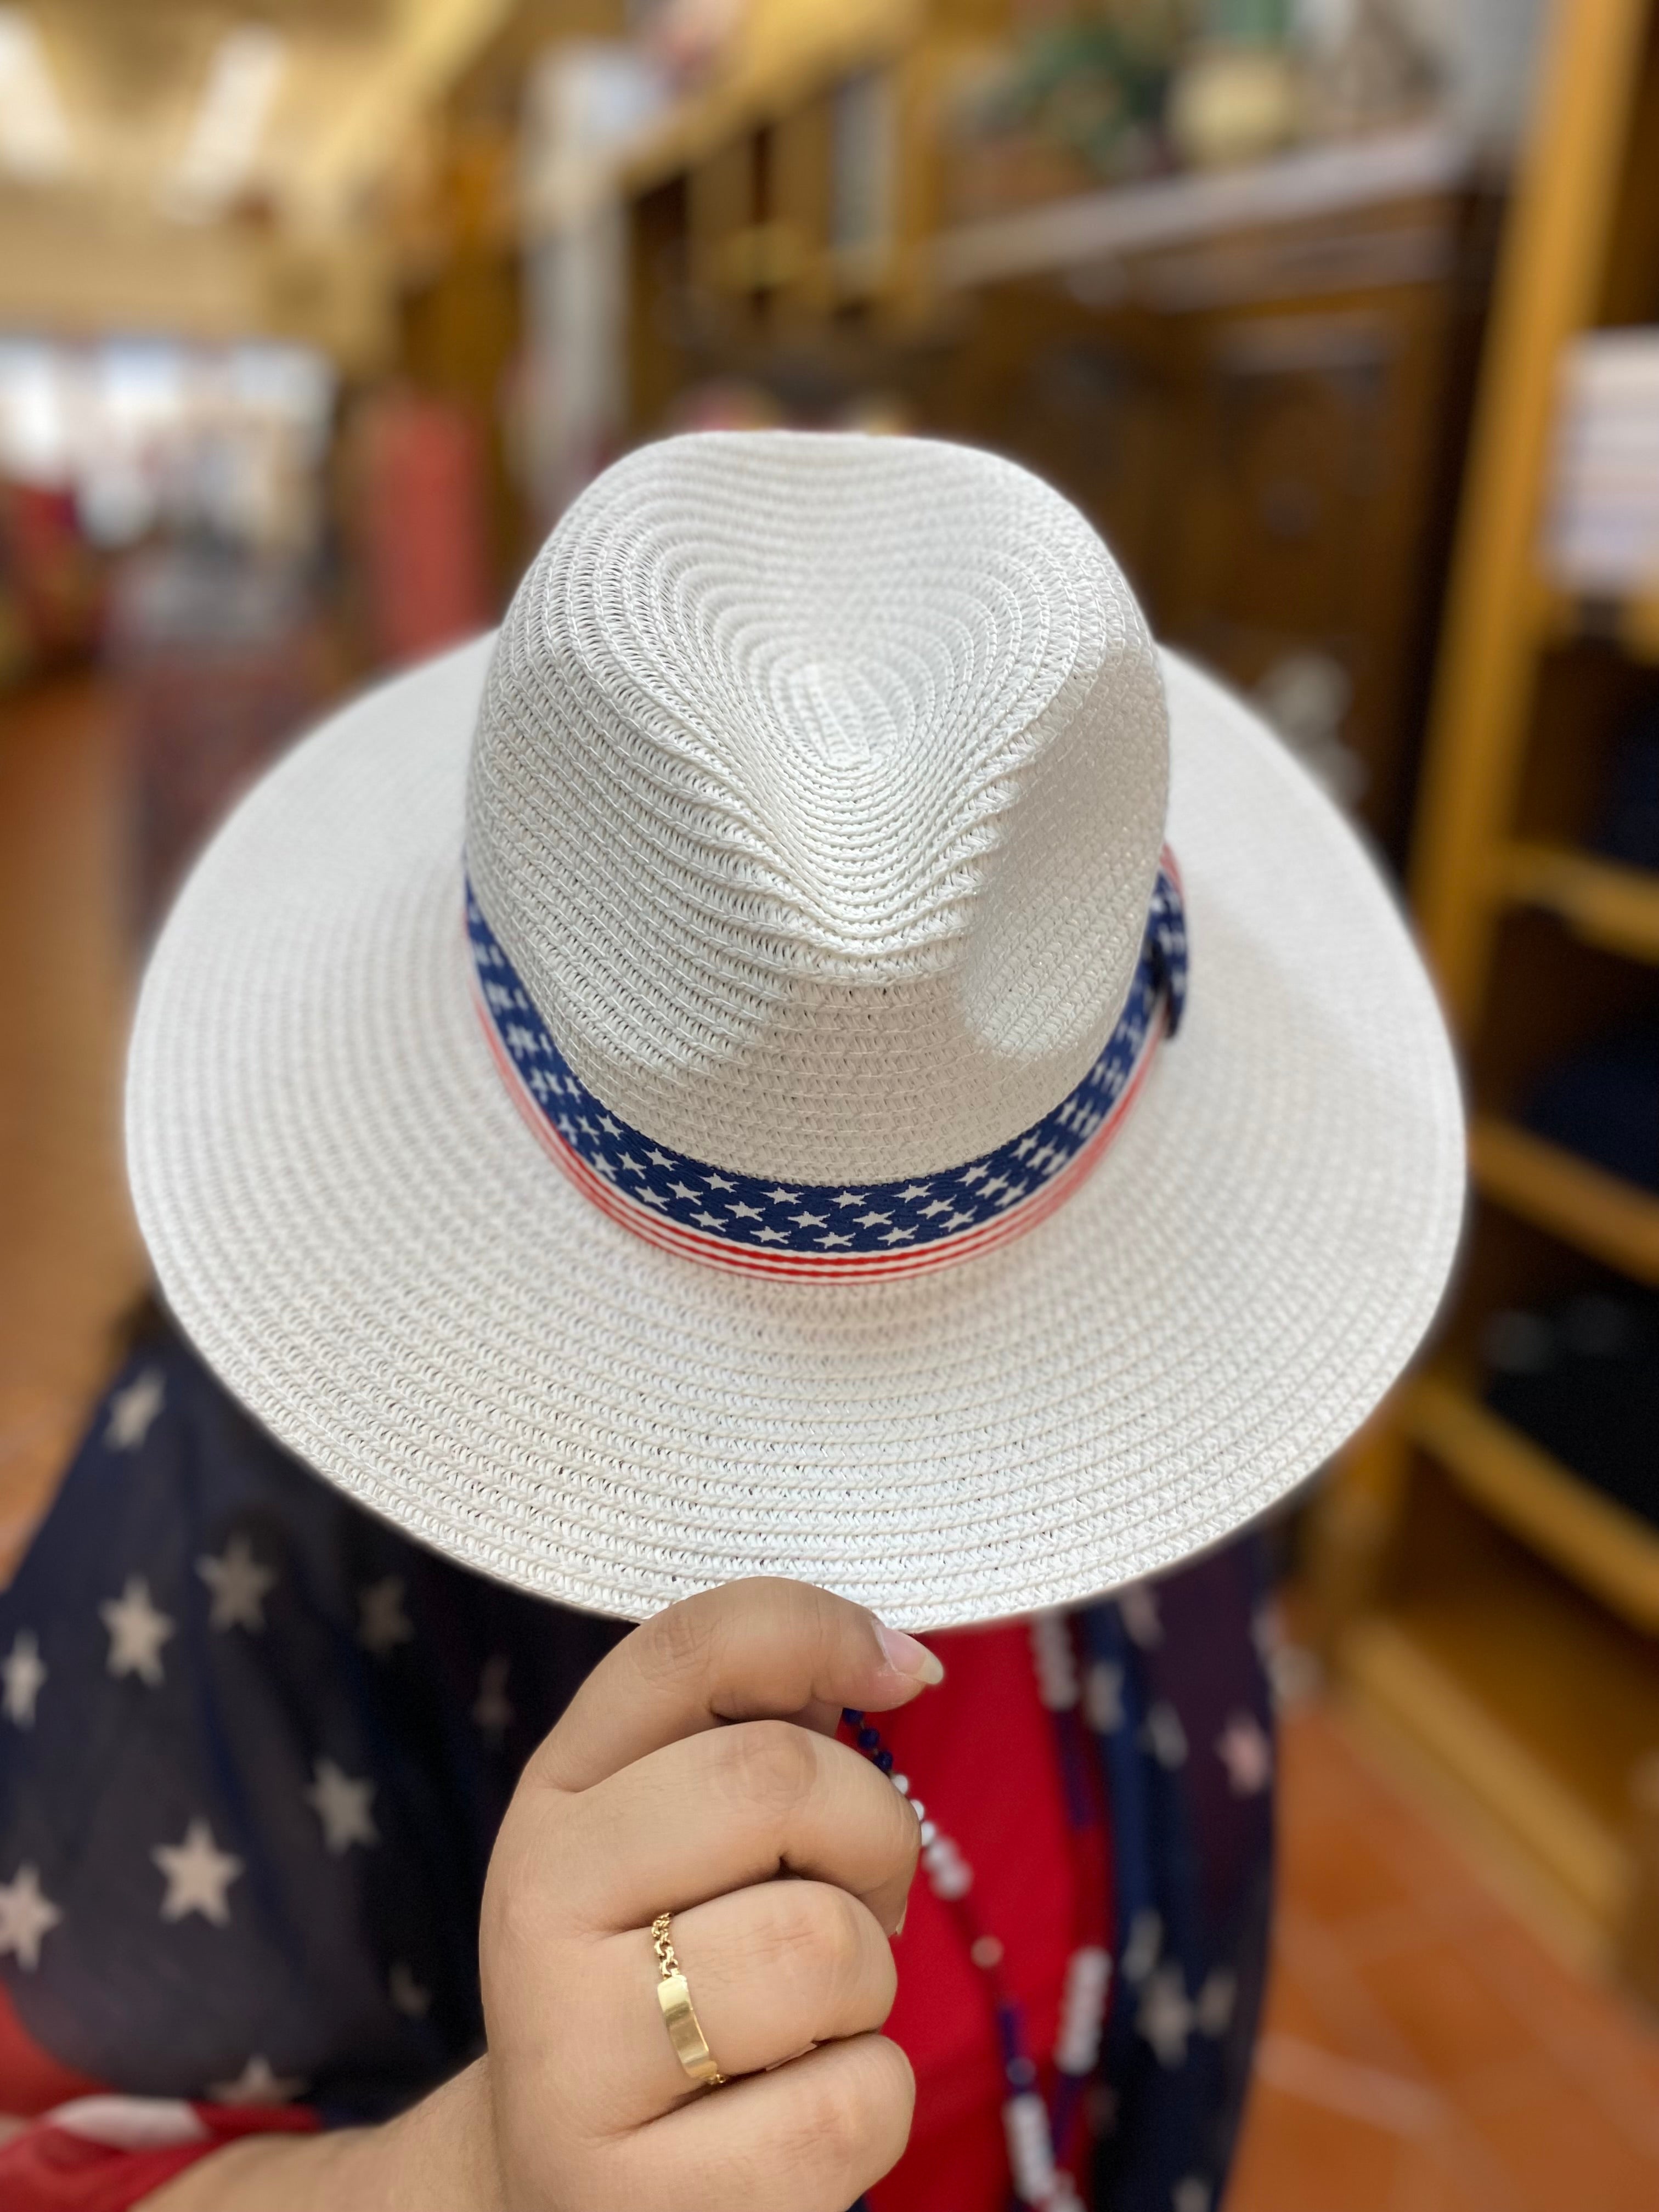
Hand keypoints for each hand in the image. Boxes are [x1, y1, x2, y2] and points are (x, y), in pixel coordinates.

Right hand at [140, 1577, 938, 2211]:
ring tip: (806, 2019)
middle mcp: (536, 1909)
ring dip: (868, 1984)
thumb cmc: (667, 1982)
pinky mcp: (649, 2203)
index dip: (821, 1628)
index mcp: (555, 1797)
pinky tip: (788, 2117)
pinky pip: (854, 2102)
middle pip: (775, 1779)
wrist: (562, 2198)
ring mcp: (575, 2062)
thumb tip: (895, 1659)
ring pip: (825, 1946)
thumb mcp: (680, 1841)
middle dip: (874, 1832)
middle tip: (866, 1893)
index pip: (692, 1647)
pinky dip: (867, 2103)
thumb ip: (762, 1730)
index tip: (905, 1674)